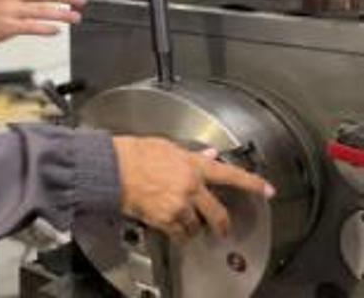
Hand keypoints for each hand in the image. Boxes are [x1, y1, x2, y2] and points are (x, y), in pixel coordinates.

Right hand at [113, 136, 275, 242]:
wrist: (111, 168)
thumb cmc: (132, 153)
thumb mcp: (165, 146)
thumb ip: (191, 154)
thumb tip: (209, 155)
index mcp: (192, 165)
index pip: (230, 175)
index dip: (252, 184)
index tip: (268, 190)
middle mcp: (190, 187)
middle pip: (217, 213)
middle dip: (222, 224)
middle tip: (223, 229)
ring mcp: (179, 205)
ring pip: (197, 226)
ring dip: (194, 226)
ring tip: (185, 223)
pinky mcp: (164, 219)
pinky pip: (179, 234)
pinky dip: (178, 233)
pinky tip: (172, 228)